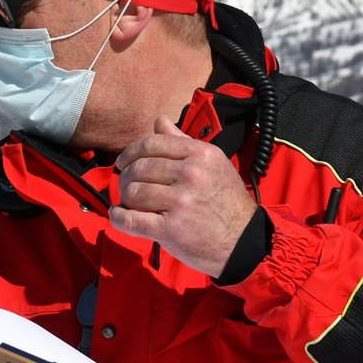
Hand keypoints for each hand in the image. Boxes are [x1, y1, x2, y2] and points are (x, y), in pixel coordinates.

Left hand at [111, 116, 255, 276]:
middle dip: (126, 176)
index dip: (131, 151)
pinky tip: (118, 216)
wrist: (244, 242)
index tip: (124, 161)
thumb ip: (183, 142)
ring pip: (134, 192)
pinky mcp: (171, 229)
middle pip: (140, 168)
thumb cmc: (227, 201)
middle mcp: (191, 174)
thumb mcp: (213, 164)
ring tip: (128, 202)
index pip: (153, 144)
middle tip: (126, 184)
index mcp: (201, 154)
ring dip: (125, 197)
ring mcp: (180, 202)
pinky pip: (131, 220)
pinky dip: (118, 218)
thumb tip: (160, 120)